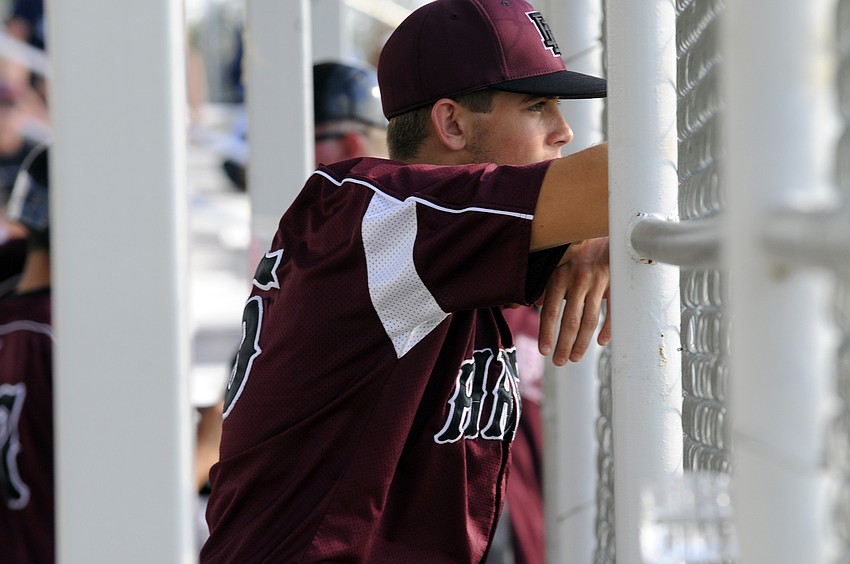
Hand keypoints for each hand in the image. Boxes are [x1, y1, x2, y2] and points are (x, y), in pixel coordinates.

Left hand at [536, 237, 610, 364]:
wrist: (602, 228)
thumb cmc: (574, 249)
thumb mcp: (555, 263)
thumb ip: (543, 286)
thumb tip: (526, 304)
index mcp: (559, 276)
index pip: (551, 311)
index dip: (547, 333)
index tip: (544, 351)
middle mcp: (578, 280)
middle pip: (571, 321)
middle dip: (564, 345)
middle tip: (560, 362)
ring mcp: (598, 283)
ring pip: (590, 320)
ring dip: (582, 343)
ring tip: (575, 358)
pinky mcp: (614, 283)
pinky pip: (613, 311)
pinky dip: (608, 329)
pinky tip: (602, 343)